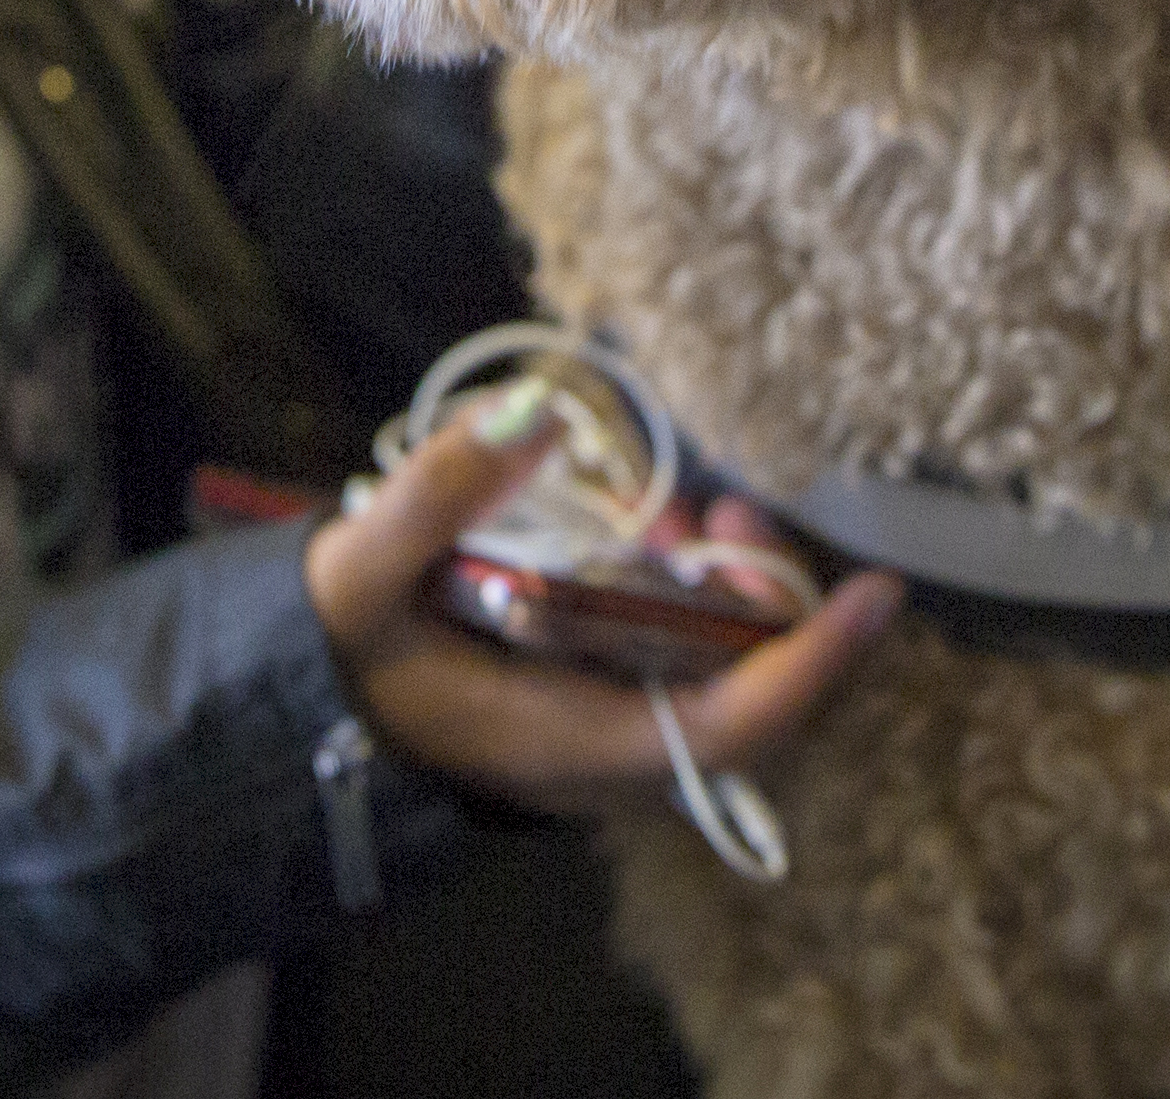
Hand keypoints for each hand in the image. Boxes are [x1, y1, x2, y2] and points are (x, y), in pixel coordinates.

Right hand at [301, 395, 901, 814]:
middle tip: (726, 508)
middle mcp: (612, 757)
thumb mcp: (365, 570)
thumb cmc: (339, 654)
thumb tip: (538, 412)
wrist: (296, 715)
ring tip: (683, 507)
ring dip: (723, 587)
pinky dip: (685, 592)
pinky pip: (681, 659)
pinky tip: (647, 533)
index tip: (873, 595)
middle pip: (751, 700)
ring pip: (719, 674)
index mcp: (573, 745)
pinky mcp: (600, 705)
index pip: (734, 726)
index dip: (812, 663)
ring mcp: (611, 735)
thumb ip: (442, 491)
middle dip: (765, 600)